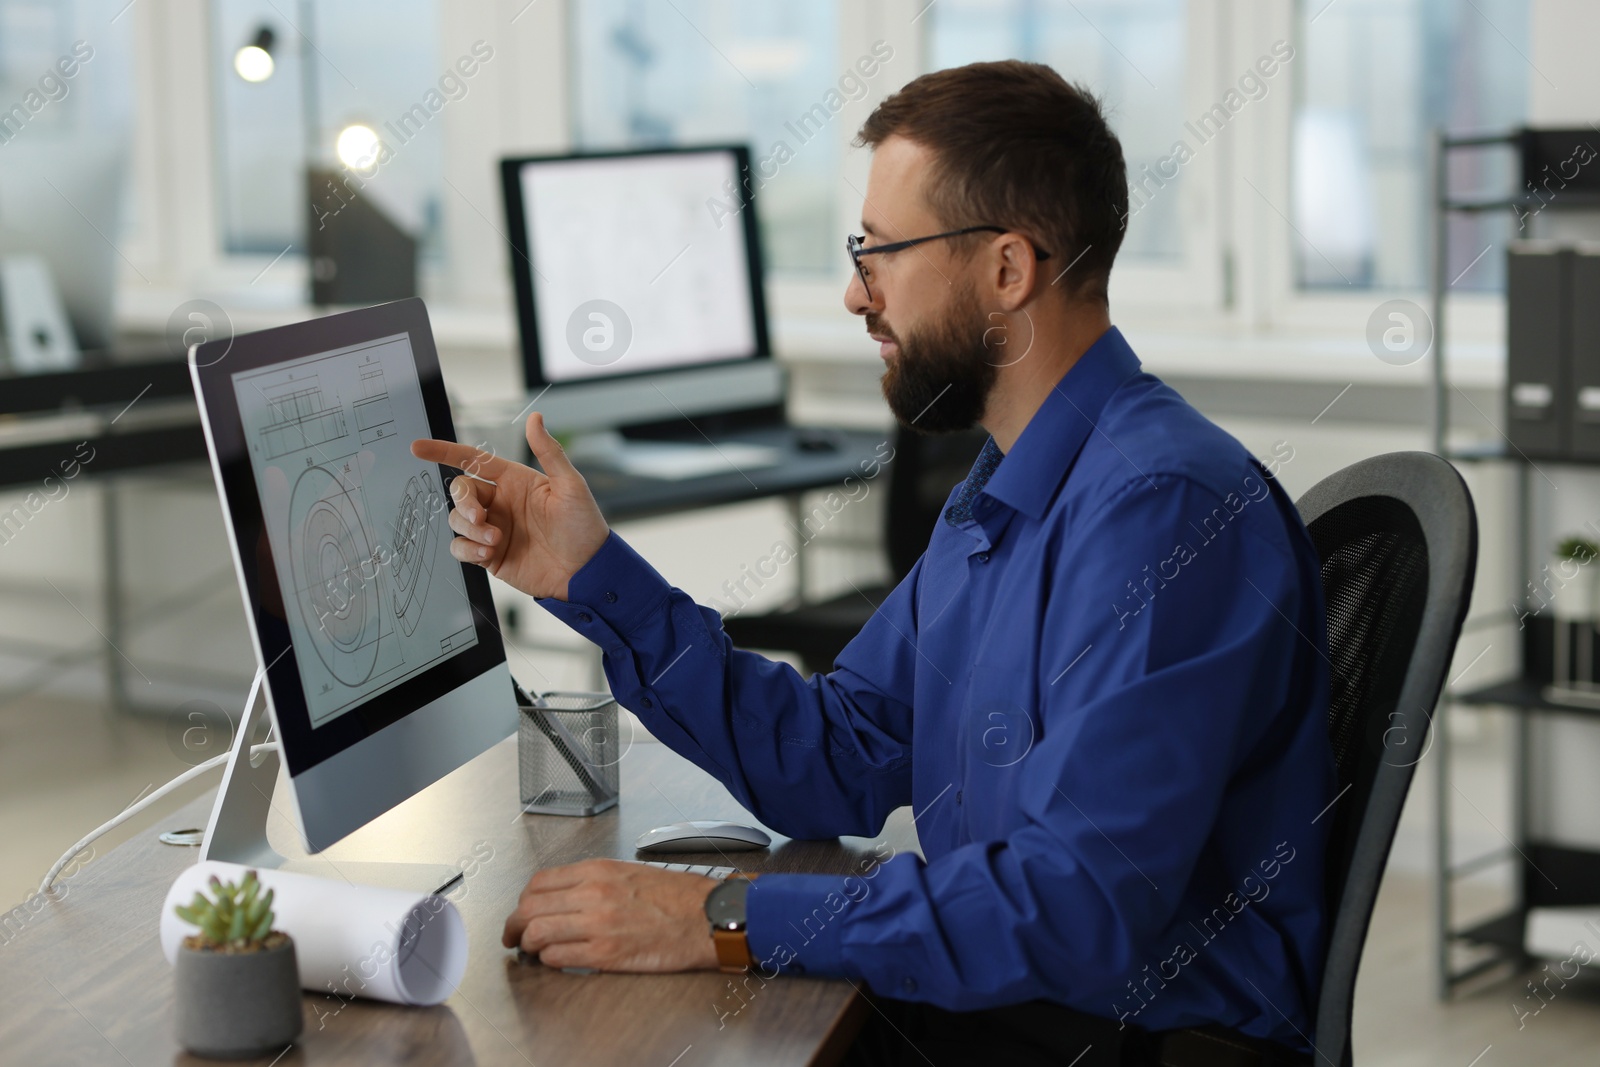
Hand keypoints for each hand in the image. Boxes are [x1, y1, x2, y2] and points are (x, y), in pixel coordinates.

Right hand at [411, 412, 609, 600]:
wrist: (586, 571)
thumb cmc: (584, 526)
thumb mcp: (570, 486)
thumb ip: (549, 452)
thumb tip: (536, 419)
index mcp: (515, 481)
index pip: (473, 460)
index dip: (444, 452)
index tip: (418, 447)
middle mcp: (500, 502)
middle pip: (460, 491)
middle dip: (463, 502)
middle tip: (480, 517)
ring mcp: (493, 528)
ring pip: (457, 520)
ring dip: (469, 529)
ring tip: (494, 540)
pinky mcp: (489, 555)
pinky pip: (461, 547)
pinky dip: (467, 549)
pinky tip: (488, 553)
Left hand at [502, 859, 719, 971]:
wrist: (706, 917)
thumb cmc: (676, 896)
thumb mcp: (629, 872)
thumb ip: (592, 881)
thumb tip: (561, 896)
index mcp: (597, 870)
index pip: (538, 883)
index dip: (522, 901)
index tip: (522, 912)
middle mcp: (592, 894)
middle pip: (530, 908)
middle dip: (514, 926)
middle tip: (513, 936)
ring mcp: (598, 924)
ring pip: (538, 933)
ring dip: (528, 945)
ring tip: (532, 951)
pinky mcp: (606, 954)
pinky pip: (560, 957)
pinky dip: (549, 960)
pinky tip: (555, 959)